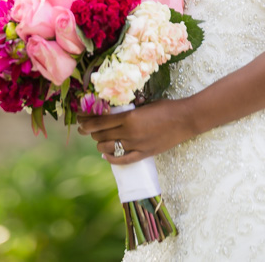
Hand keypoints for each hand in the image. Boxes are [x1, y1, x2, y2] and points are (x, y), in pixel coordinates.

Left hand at [76, 98, 197, 164]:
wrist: (185, 119)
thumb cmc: (165, 107)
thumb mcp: (142, 104)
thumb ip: (126, 109)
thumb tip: (109, 111)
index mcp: (128, 117)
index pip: (99, 122)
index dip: (85, 122)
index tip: (79, 120)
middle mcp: (129, 133)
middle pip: (100, 135)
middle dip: (91, 132)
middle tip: (88, 129)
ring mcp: (136, 145)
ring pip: (108, 148)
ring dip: (99, 144)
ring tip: (98, 140)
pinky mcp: (144, 154)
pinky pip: (122, 160)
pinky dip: (111, 159)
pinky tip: (106, 155)